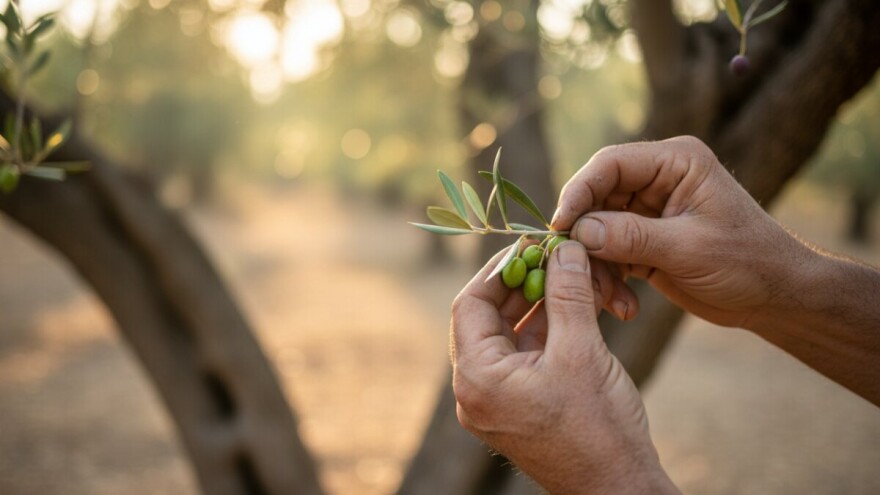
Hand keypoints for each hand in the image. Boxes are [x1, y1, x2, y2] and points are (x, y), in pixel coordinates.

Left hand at [451, 241, 678, 493]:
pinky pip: (525, 355)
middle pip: (488, 318)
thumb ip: (568, 294)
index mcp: (478, 378)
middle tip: (554, 256)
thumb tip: (562, 247)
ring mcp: (497, 400)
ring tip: (571, 277)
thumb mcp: (581, 352)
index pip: (470, 304)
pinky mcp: (519, 406)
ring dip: (540, 305)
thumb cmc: (599, 430)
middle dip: (523, 284)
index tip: (531, 246)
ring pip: (510, 334)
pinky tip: (575, 308)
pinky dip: (548, 330)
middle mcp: (477, 390)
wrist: (619, 488)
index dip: (499, 268)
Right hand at [551, 136, 810, 328]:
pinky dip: (608, 280)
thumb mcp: (689, 248)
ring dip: (596, 267)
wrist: (775, 298)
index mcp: (675, 162)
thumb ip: (632, 236)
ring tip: (610, 300)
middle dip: (584, 237)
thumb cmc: (747, 262)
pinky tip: (623, 307)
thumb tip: (578, 231)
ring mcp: (647, 212)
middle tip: (573, 270)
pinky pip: (607, 255)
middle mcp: (656, 180)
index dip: (579, 191)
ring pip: (595, 230)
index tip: (560, 225)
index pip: (611, 164)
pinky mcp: (641, 242)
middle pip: (596, 198)